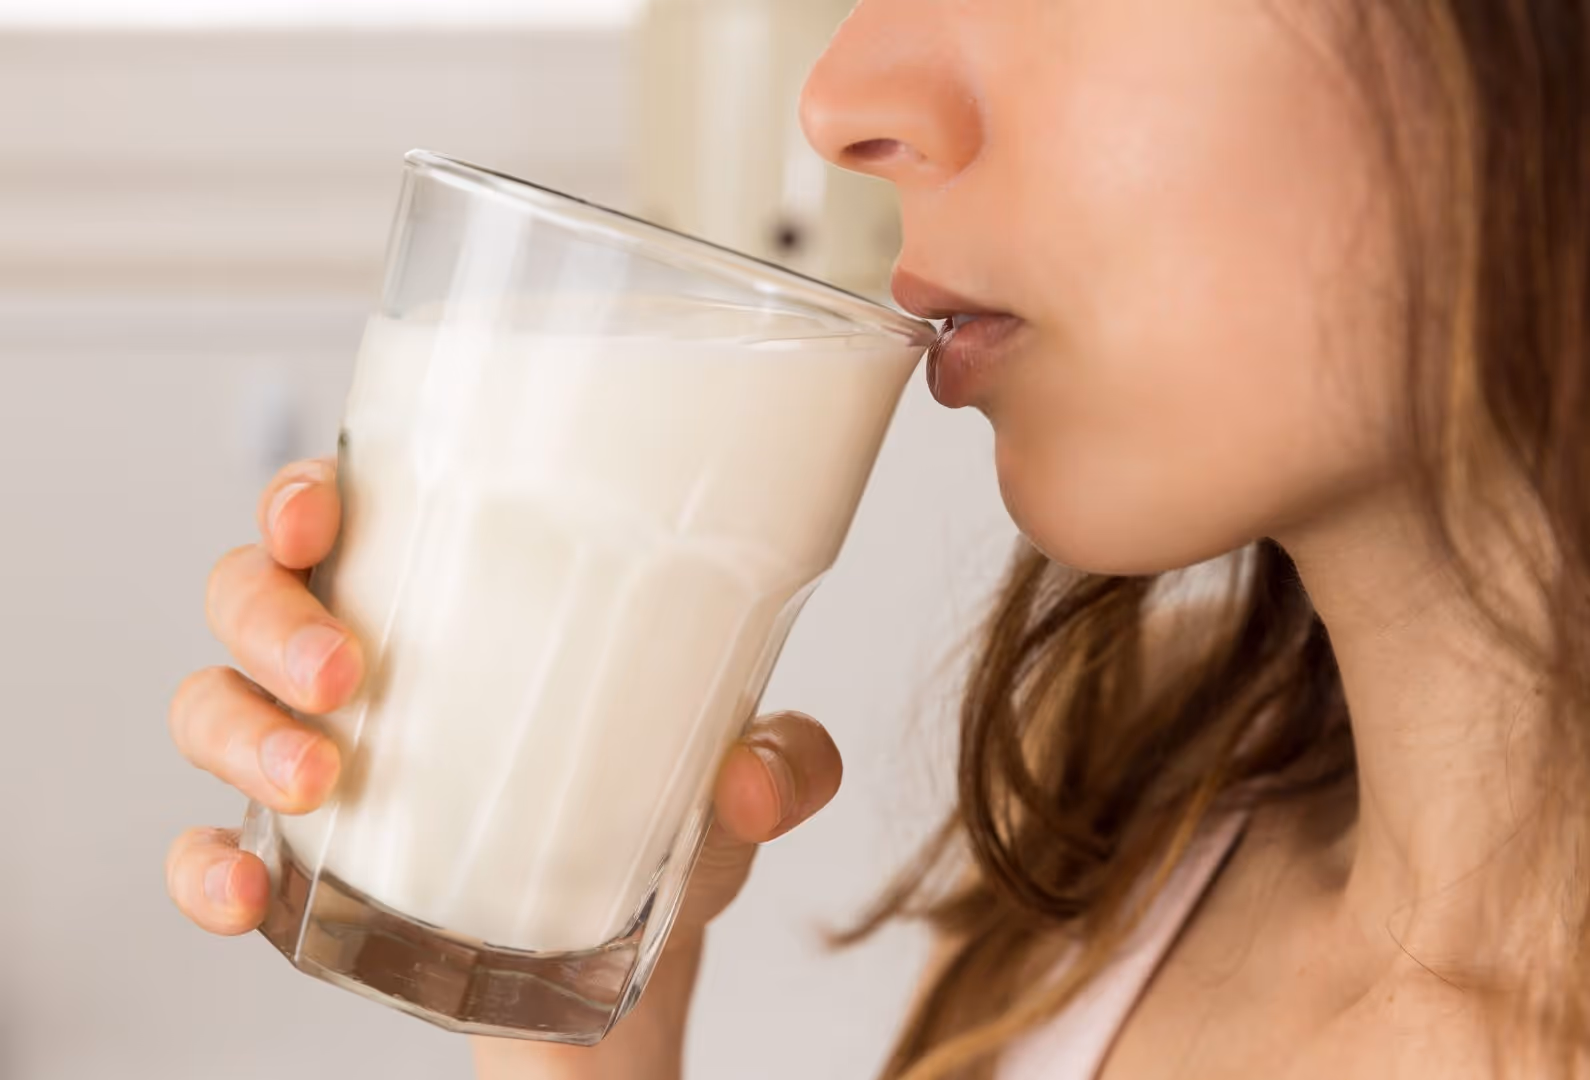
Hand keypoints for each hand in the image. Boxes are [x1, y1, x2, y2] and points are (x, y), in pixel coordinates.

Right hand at [165, 457, 843, 1077]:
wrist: (622, 939)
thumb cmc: (650, 806)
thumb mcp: (731, 769)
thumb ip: (781, 763)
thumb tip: (756, 782)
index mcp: (447, 592)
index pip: (347, 507)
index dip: (304, 494)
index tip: (322, 510)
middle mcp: (358, 655)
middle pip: (250, 593)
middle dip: (271, 618)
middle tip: (346, 669)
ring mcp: (311, 752)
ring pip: (211, 704)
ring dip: (242, 732)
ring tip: (320, 777)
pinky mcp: (295, 859)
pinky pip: (204, 848)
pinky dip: (203, 867)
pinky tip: (246, 890)